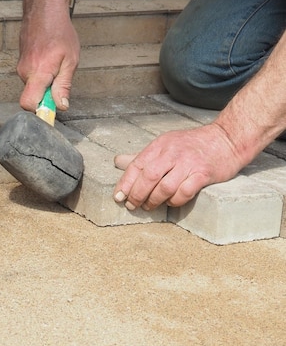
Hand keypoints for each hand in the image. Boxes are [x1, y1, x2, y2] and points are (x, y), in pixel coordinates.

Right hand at [17, 0, 79, 111]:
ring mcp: (21, 67)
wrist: (44, 8)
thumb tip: (61, 106)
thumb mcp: (70, 61)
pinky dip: (41, 73)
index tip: (50, 111)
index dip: (39, 111)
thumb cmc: (59, 31)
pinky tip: (49, 58)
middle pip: (34, 96)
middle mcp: (25, 72)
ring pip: (34, 86)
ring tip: (55, 63)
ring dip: (46, 81)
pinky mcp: (21, 63)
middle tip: (60, 76)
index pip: (28, 104)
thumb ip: (63, 85)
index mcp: (38, 73)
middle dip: (47, 94)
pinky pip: (32, 77)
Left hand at [113, 122, 243, 209]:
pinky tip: (171, 202)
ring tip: (150, 206)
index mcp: (161, 145)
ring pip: (164, 187)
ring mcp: (189, 163)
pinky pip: (184, 193)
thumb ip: (144, 157)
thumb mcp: (166, 144)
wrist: (227, 139)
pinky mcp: (203, 174)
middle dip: (137, 195)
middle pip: (148, 178)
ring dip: (154, 201)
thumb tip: (117, 162)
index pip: (136, 165)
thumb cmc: (193, 145)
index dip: (125, 183)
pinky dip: (174, 201)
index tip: (118, 197)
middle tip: (133, 206)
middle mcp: (173, 152)